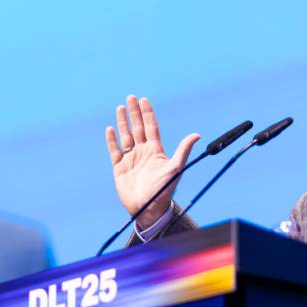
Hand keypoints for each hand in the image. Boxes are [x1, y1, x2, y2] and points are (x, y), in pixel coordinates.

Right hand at [105, 95, 199, 229]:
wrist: (149, 209)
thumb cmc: (164, 190)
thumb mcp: (175, 168)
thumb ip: (183, 150)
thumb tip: (196, 135)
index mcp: (156, 151)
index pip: (151, 127)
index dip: (148, 113)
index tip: (144, 100)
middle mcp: (143, 152)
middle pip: (137, 128)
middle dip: (134, 112)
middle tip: (130, 97)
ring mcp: (131, 159)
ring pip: (125, 136)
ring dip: (123, 122)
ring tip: (120, 108)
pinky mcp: (120, 168)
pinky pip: (114, 151)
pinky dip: (112, 140)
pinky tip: (110, 129)